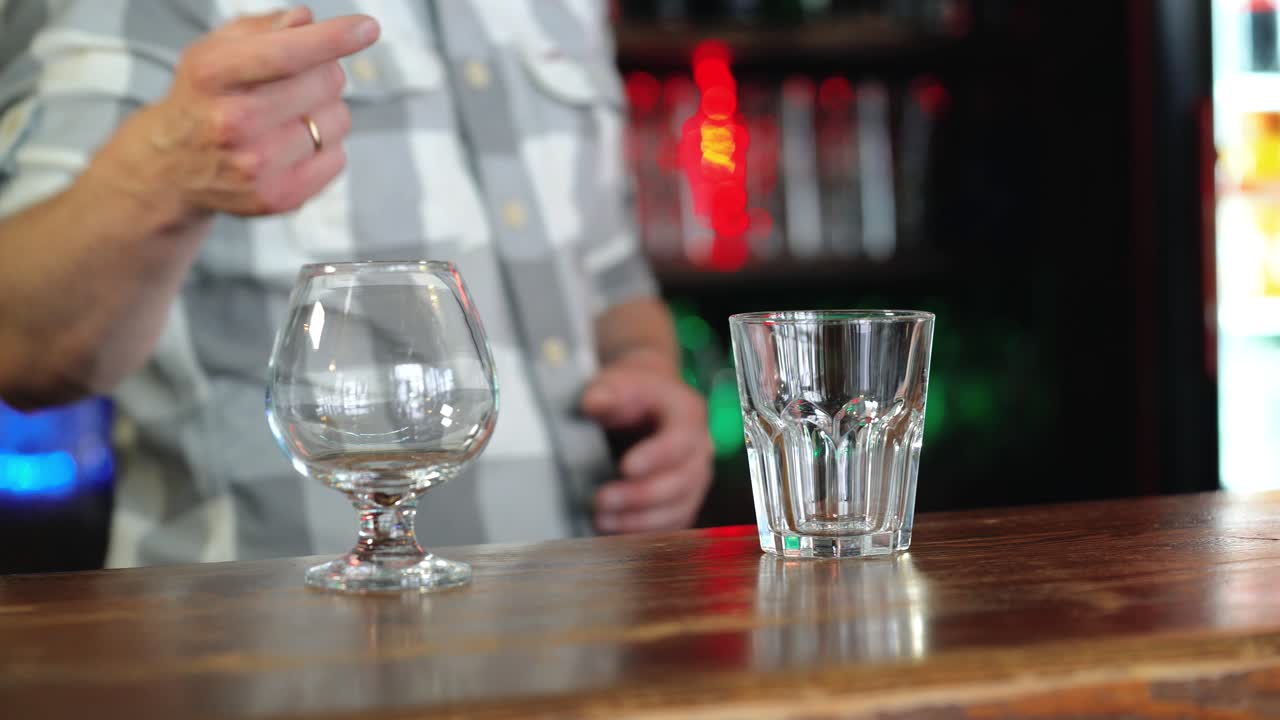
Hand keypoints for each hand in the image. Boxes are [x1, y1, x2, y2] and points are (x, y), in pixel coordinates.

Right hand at [90, 7, 378, 221]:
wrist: (172, 166)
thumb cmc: (204, 98)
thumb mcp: (215, 50)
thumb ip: (263, 28)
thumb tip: (306, 22)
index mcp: (213, 76)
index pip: (285, 54)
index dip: (332, 39)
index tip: (367, 28)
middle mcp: (232, 123)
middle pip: (326, 82)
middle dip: (324, 71)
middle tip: (298, 80)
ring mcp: (257, 166)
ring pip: (339, 120)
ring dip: (327, 110)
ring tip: (291, 115)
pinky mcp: (279, 197)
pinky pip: (339, 158)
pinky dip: (327, 147)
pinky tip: (293, 144)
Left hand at [581, 353, 713, 533]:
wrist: (647, 404)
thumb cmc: (632, 394)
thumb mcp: (618, 380)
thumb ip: (606, 390)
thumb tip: (592, 403)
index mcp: (688, 415)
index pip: (680, 440)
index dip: (656, 456)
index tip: (625, 467)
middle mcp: (699, 450)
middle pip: (681, 481)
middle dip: (640, 496)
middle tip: (601, 500)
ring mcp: (694, 480)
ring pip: (679, 509)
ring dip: (640, 521)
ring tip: (601, 520)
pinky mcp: (683, 502)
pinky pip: (672, 526)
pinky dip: (645, 534)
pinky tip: (614, 532)